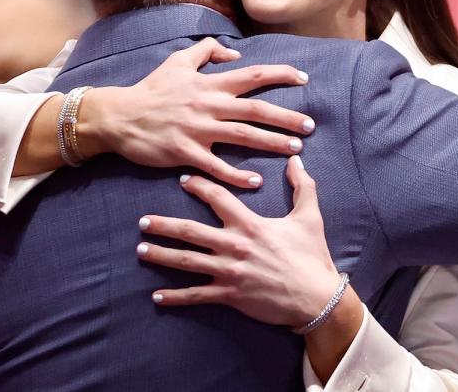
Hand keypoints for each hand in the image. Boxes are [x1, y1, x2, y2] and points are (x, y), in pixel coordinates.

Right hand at [82, 38, 314, 187]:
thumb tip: (235, 54)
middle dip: (287, 117)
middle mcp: (209, 105)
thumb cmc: (151, 89)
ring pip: (243, 136)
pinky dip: (236, 175)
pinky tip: (256, 182)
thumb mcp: (178, 61)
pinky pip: (217, 166)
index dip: (281, 75)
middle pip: (257, 109)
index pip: (254, 75)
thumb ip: (208, 52)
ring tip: (295, 148)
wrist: (119, 116)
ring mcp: (198, 130)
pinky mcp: (186, 152)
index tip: (304, 79)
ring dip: (272, 143)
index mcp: (210, 84)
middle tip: (310, 125)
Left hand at [137, 156, 340, 327]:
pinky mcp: (230, 295)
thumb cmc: (311, 257)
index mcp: (250, 224)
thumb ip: (303, 186)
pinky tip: (156, 296)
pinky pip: (196, 295)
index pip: (219, 198)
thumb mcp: (309, 217)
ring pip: (187, 261)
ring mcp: (229, 272)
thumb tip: (296, 160)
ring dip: (161, 255)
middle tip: (142, 220)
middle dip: (164, 225)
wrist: (317, 298)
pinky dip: (175, 297)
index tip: (184, 179)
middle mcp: (234, 246)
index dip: (200, 186)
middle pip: (191, 231)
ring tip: (140, 251)